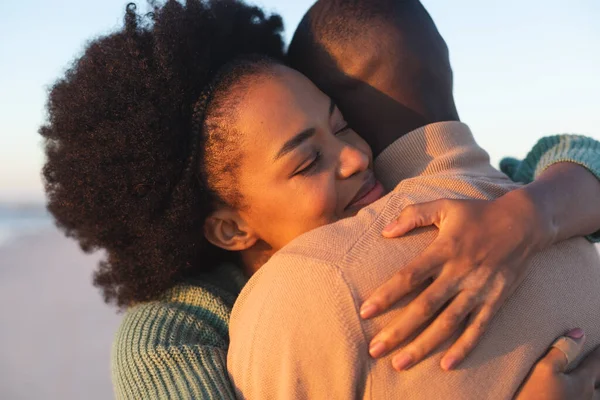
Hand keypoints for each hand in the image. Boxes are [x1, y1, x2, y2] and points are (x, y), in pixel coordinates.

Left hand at [361, 191, 555, 370]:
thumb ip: (413, 215)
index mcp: (444, 250)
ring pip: (448, 323)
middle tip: (375, 350)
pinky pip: (478, 328)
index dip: (386, 295)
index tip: (365, 311)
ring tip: (400, 363)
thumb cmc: (477, 213)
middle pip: (425, 307)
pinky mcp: (495, 300)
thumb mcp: (444, 205)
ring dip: (423, 345)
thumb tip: (385, 231)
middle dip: (399, 330)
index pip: (409, 276)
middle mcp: (459, 273)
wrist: (524, 222)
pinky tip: (446, 364)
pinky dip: (463, 347)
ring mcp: (478, 289)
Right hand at [516, 329, 599, 399]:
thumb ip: (562, 351)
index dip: (599, 351)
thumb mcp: (544, 370)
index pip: (596, 362)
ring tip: (594, 384)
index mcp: (583, 382)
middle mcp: (588, 396)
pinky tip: (582, 395)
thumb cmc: (536, 398)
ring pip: (596, 395)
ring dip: (596, 387)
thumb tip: (579, 332)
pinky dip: (590, 395)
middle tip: (597, 368)